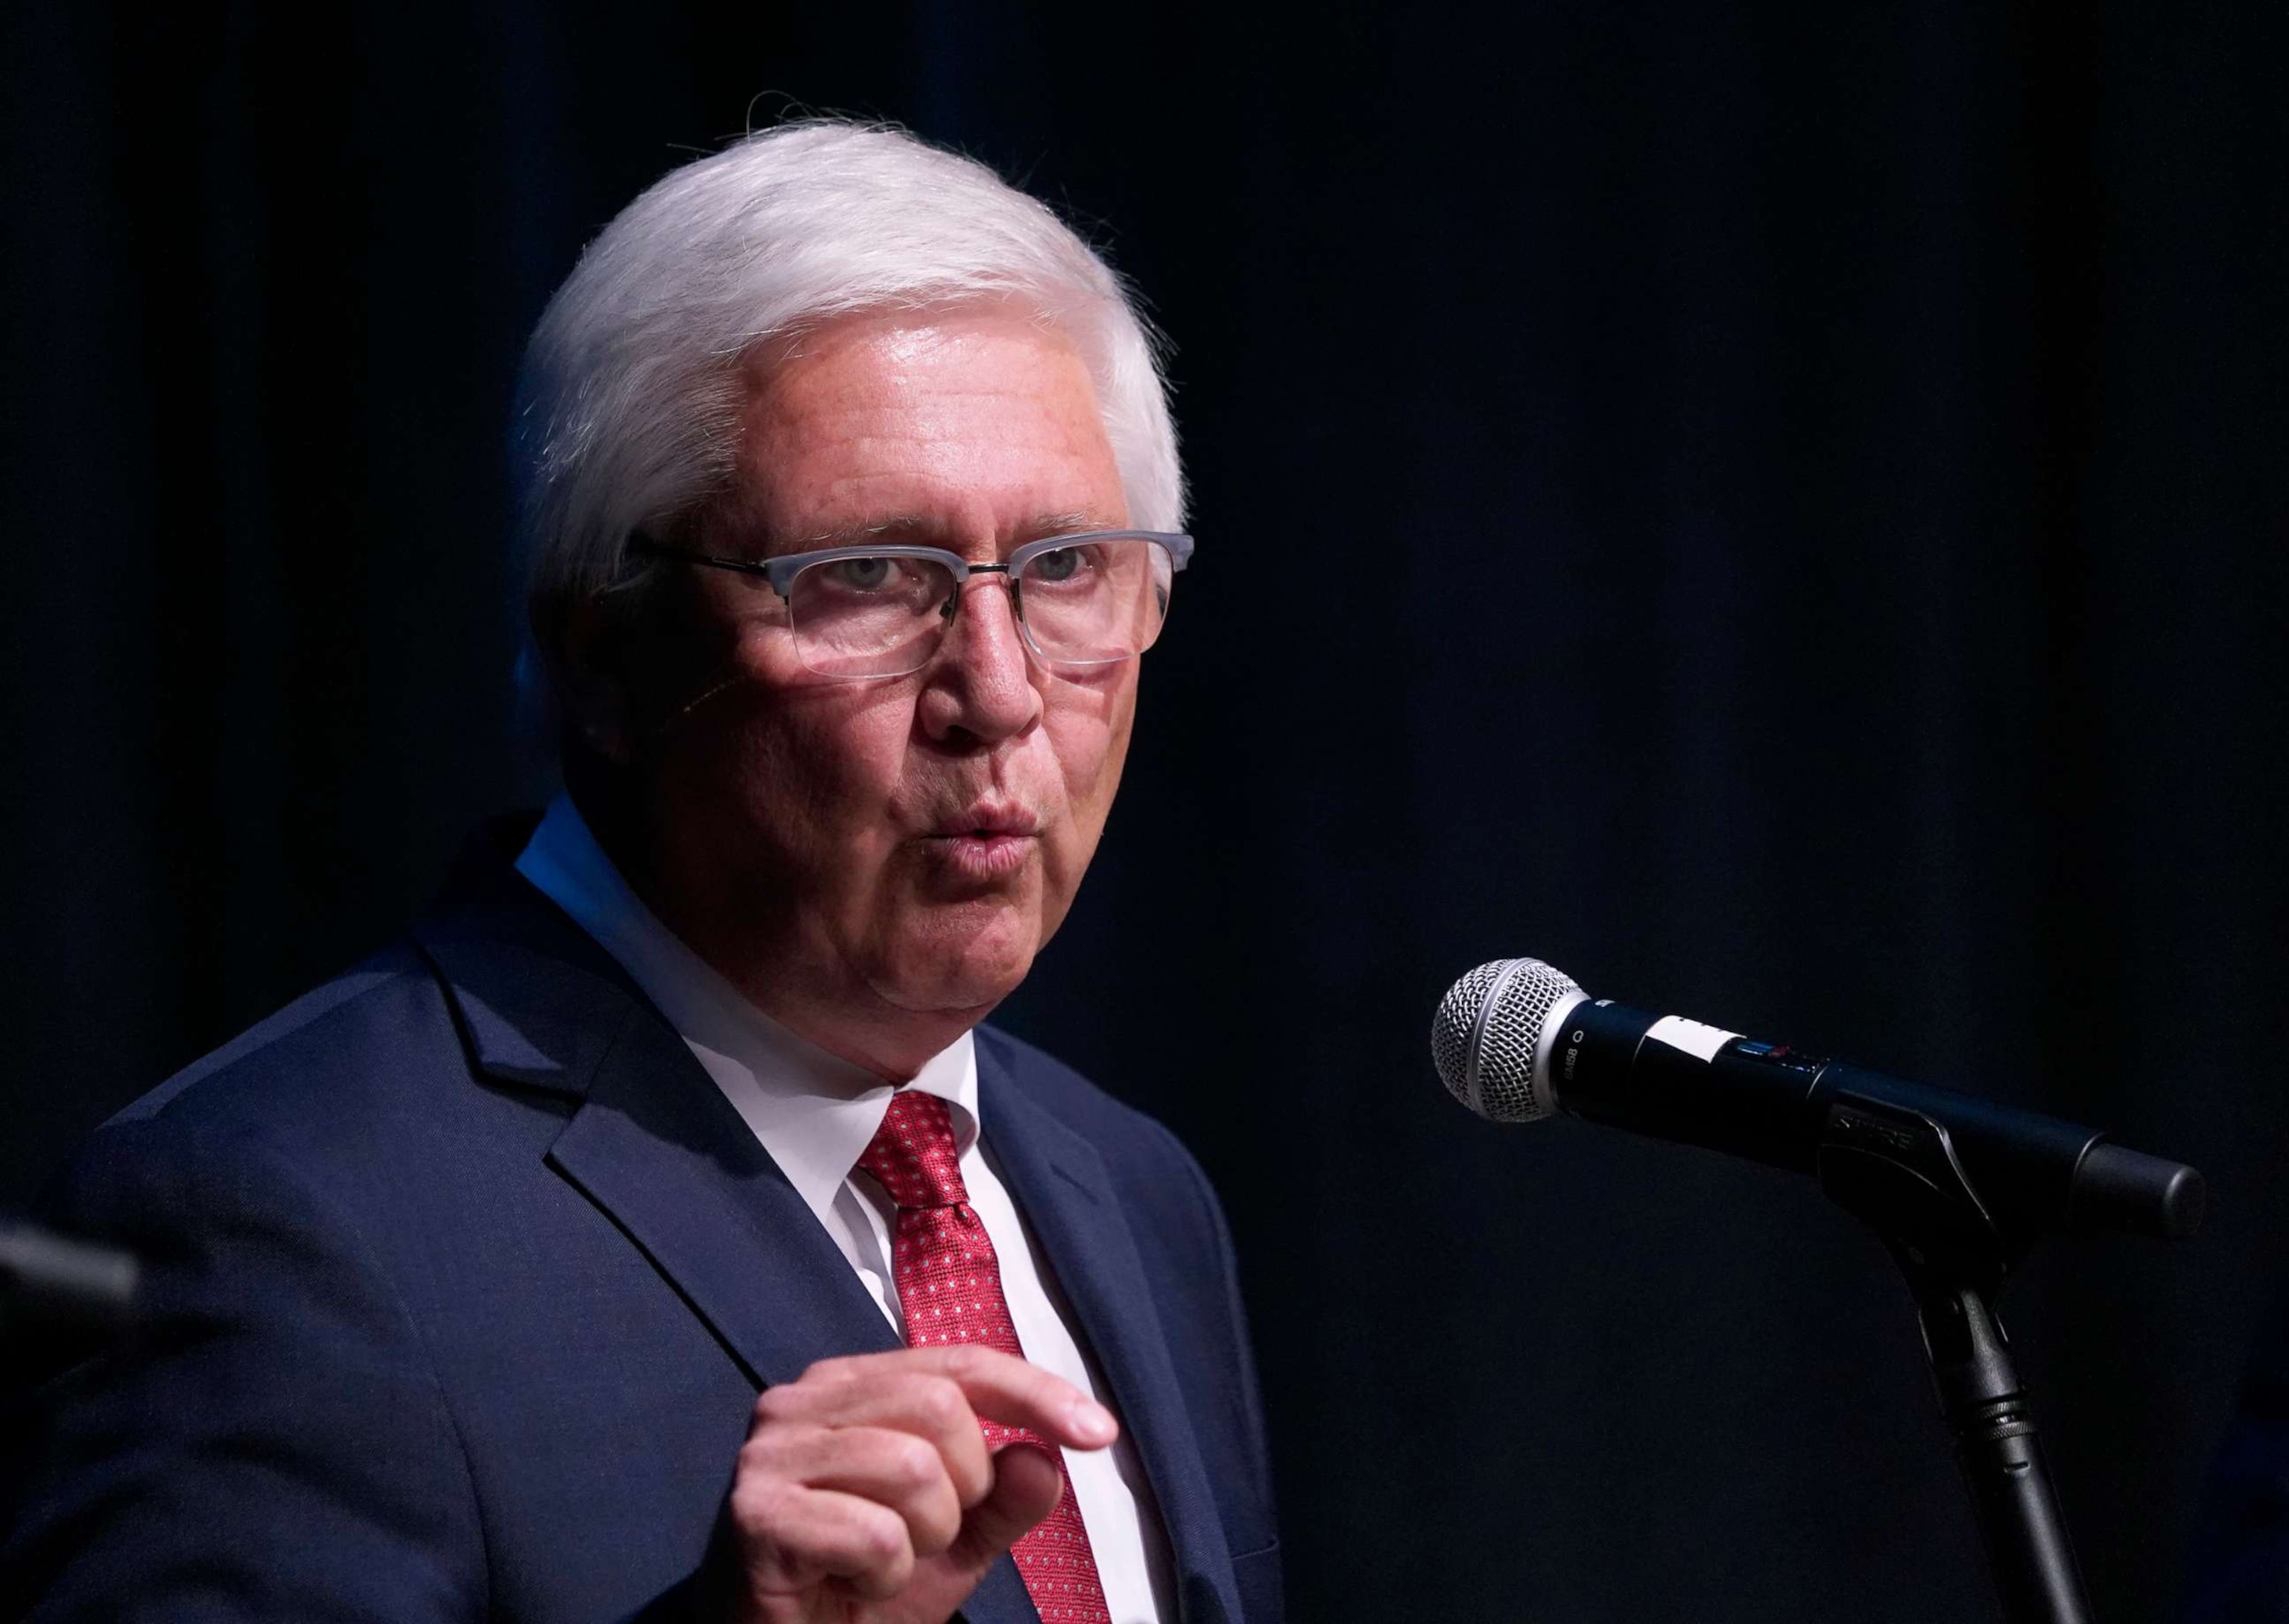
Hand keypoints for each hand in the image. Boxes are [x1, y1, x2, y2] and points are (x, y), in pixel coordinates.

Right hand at [711, 1345, 1118, 1623]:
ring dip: (926, 1538)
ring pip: (912, 1467)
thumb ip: (1003, 1497)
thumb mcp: (954, 1543)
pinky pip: (873, 1533)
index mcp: (852, 1386)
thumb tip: (1050, 1455)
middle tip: (931, 1536)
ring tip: (889, 1562)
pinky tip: (852, 1584)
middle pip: (943, 1409)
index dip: (1037, 1392)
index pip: (962, 1364)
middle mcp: (804, 1399)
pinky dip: (887, 1573)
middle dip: (966, 1489)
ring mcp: (771, 1451)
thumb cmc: (856, 1587)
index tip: (1100, 1433)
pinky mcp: (755, 1511)